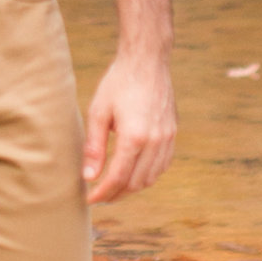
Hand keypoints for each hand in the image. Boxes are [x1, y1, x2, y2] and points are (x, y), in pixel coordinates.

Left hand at [82, 52, 176, 206]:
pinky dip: (147, 175)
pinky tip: (133, 173)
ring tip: (114, 187)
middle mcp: (155, 141)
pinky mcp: (172, 134)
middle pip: (136, 183)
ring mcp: (167, 138)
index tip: (89, 199)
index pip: (118, 178)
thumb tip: (89, 177)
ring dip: (132, 187)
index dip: (103, 193)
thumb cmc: (118, 83)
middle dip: (116, 194)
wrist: (147, 61)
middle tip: (99, 196)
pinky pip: (162, 165)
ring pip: (151, 178)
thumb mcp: (98, 112)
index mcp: (134, 137)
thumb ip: (94, 147)